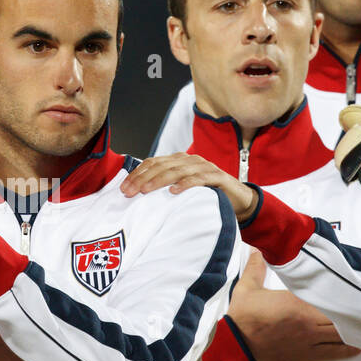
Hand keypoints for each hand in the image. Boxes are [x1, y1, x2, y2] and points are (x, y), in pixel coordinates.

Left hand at [120, 153, 257, 222]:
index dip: (137, 174)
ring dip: (159, 180)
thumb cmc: (205, 195)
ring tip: (145, 190)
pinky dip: (186, 184)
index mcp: (178, 161)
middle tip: (129, 192)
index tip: (123, 189)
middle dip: (143, 179)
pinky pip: (199, 179)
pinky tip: (174, 192)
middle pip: (161, 166)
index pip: (153, 163)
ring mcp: (204, 167)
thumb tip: (137, 194)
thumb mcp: (181, 190)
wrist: (237, 199)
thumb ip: (164, 188)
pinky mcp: (217, 177)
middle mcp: (190, 160)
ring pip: (177, 171)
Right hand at [228, 252, 358, 360]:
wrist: (235, 347)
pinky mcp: (307, 357)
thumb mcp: (247, 288)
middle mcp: (308, 321)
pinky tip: (358, 346)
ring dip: (354, 330)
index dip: (342, 294)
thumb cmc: (242, 317)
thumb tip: (258, 248)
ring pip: (341, 334)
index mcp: (297, 301)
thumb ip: (255, 267)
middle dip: (353, 312)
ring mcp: (310, 340)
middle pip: (340, 315)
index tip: (354, 291)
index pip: (328, 296)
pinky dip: (348, 349)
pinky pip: (334, 353)